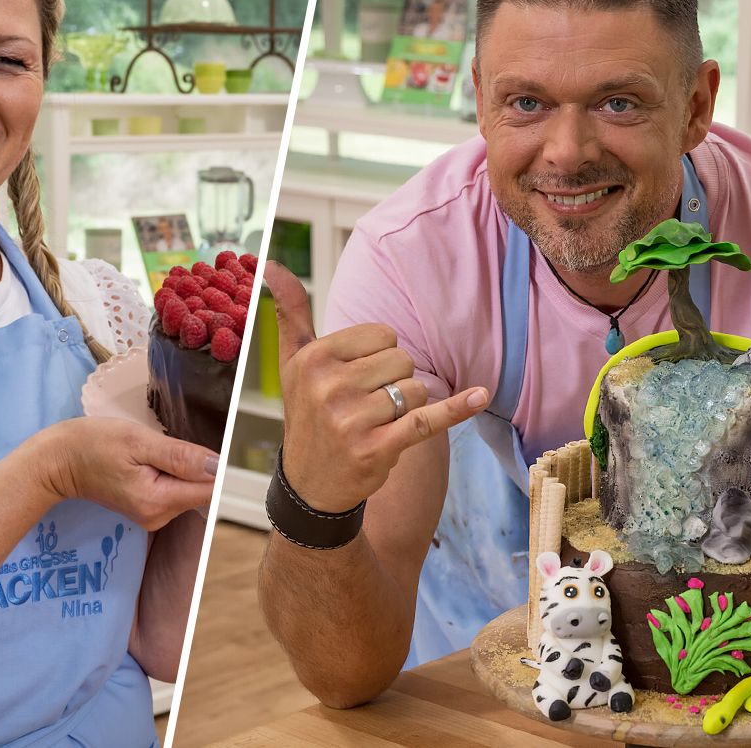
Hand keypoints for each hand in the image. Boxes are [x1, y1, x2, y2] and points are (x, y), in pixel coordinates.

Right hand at [31, 416, 216, 530]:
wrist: (58, 462)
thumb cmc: (92, 445)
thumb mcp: (137, 440)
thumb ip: (180, 456)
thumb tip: (218, 466)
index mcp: (158, 501)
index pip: (210, 488)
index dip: (214, 463)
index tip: (200, 443)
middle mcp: (158, 516)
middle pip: (201, 489)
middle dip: (194, 463)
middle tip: (164, 442)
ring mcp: (153, 516)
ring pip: (189, 489)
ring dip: (181, 466)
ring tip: (151, 450)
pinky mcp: (148, 510)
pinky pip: (175, 490)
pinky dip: (171, 472)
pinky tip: (149, 460)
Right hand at [264, 261, 485, 512]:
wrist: (311, 486)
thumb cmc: (307, 415)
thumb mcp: (292, 363)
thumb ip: (290, 312)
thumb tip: (273, 265)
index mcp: (313, 359)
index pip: (382, 334)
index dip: (379, 355)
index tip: (356, 378)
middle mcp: (329, 386)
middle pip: (402, 359)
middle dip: (395, 379)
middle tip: (366, 405)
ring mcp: (353, 419)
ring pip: (417, 389)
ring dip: (408, 405)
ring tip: (378, 423)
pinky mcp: (378, 448)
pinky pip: (429, 419)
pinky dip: (456, 409)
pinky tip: (478, 396)